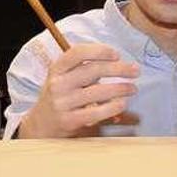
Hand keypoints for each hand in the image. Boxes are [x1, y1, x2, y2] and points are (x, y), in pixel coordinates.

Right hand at [17, 43, 138, 137]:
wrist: (41, 125)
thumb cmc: (60, 97)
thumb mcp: (63, 78)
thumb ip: (83, 69)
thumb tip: (117, 63)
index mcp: (57, 68)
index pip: (78, 53)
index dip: (99, 51)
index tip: (117, 54)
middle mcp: (58, 84)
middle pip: (92, 71)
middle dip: (118, 69)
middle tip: (135, 71)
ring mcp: (62, 103)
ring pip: (97, 92)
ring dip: (120, 88)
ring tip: (133, 88)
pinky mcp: (69, 120)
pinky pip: (95, 112)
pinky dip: (112, 107)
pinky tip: (122, 104)